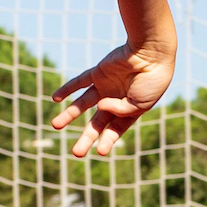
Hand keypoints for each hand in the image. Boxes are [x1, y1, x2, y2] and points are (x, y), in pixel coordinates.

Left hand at [52, 43, 175, 158]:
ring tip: (55, 126)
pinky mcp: (98, 73)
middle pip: (97, 122)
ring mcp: (106, 86)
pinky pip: (79, 81)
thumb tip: (100, 106)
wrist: (151, 53)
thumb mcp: (140, 104)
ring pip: (83, 104)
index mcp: (130, 110)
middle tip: (76, 153)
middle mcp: (116, 100)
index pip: (115, 129)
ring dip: (69, 115)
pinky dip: (67, 89)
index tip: (100, 152)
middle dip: (87, 137)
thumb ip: (119, 110)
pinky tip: (55, 98)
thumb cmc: (151, 81)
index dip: (108, 141)